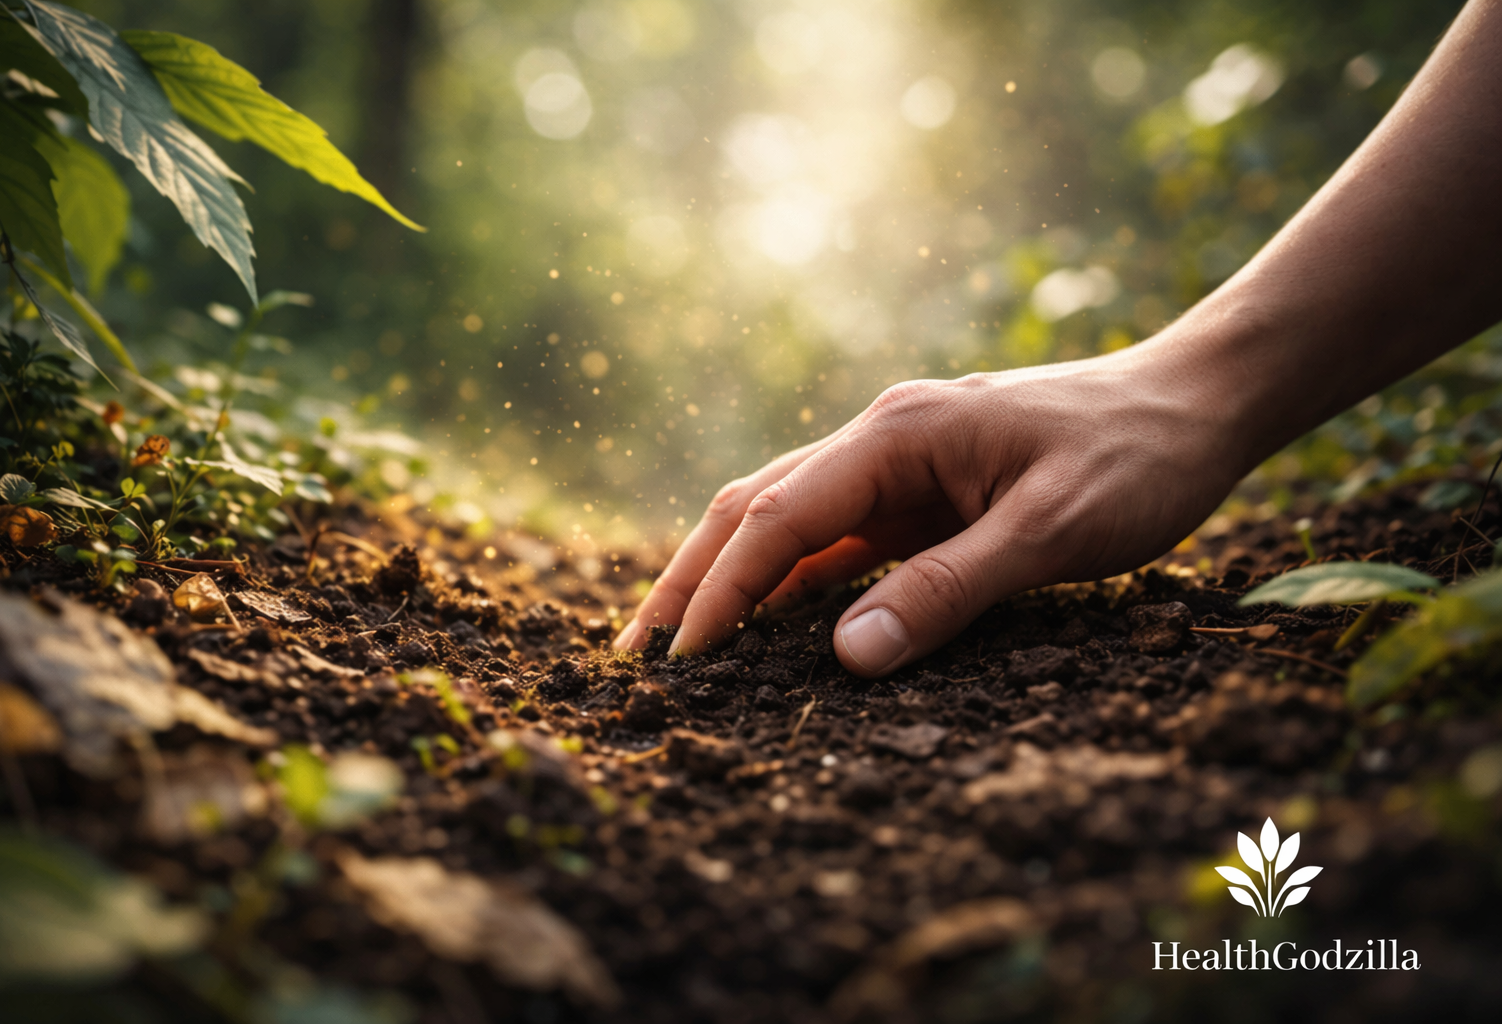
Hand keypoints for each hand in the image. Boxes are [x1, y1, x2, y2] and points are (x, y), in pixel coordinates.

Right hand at [613, 344, 1248, 675]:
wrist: (1196, 404)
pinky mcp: (924, 495)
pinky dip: (792, 582)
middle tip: (635, 654)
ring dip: (731, 579)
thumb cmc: (1135, 459)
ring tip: (678, 646)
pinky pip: (839, 541)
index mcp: (898, 436)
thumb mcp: (1050, 533)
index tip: (680, 662)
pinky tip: (768, 627)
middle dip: (692, 578)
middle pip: (756, 508)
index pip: (778, 516)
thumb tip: (846, 659)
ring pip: (788, 522)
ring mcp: (901, 468)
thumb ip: (947, 592)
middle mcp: (883, 442)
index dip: (721, 591)